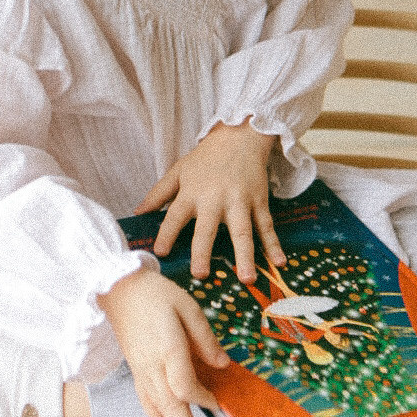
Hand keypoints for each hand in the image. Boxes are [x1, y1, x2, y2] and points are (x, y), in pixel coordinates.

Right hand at [102, 268, 228, 416]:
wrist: (118, 289)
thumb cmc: (157, 294)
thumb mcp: (188, 307)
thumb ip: (205, 338)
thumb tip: (223, 364)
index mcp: (167, 348)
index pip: (185, 385)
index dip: (202, 398)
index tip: (217, 401)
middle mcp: (152, 365)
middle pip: (170, 404)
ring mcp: (141, 369)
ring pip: (157, 405)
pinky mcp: (135, 368)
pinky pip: (144, 397)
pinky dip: (153, 416)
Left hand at [138, 121, 285, 283]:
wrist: (240, 136)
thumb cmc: (206, 158)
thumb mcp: (178, 171)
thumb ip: (158, 193)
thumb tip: (138, 213)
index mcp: (192, 193)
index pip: (175, 216)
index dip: (167, 233)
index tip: (161, 252)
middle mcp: (215, 199)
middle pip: (208, 228)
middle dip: (203, 251)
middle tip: (200, 274)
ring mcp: (240, 201)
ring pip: (242, 232)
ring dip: (245, 256)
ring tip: (246, 279)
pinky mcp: (259, 201)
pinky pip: (266, 226)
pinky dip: (274, 244)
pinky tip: (279, 262)